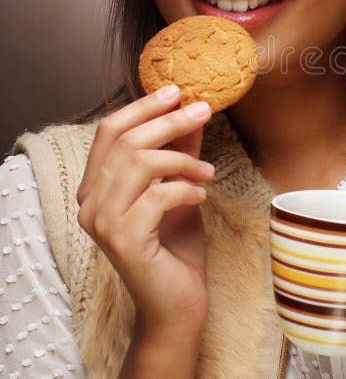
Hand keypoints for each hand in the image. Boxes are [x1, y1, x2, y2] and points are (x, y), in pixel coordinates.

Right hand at [76, 84, 214, 334]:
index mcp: (96, 187)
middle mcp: (89, 203)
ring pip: (139, 163)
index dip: (143, 107)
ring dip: (182, 158)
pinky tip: (202, 196)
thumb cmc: (176, 247)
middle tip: (204, 111)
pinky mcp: (124, 240)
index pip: (109, 131)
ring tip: (208, 170)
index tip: (177, 91)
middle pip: (126, 141)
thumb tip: (193, 111)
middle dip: (169, 121)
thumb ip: (180, 153)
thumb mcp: (180, 188)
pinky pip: (157, 195)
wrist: (177, 303)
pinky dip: (185, 189)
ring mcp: (102, 222)